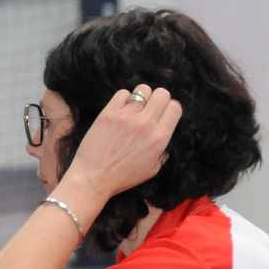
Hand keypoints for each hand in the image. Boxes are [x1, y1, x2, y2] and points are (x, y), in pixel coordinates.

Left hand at [66, 85, 181, 198]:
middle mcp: (146, 124)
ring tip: (134, 109)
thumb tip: (164, 139)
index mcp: (160, 138)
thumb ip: (162, 152)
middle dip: (158, 99)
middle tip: (149, 109)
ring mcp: (127, 117)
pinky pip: (122, 93)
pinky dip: (123, 99)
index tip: (162, 114)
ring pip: (143, 90)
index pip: (175, 107)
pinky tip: (120, 110)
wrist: (93, 178)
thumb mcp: (152, 170)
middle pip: (162, 93)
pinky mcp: (109, 113)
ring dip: (141, 97)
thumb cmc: (122, 177)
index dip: (169, 109)